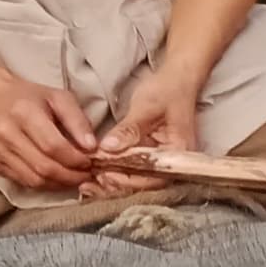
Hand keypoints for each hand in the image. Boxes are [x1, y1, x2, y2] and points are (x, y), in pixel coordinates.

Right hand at [0, 69, 99, 190]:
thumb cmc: (27, 96)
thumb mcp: (58, 98)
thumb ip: (78, 121)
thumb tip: (92, 147)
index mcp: (23, 113)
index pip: (53, 147)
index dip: (76, 159)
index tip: (90, 162)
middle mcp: (6, 134)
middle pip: (44, 167)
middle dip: (71, 176)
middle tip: (86, 175)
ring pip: (34, 180)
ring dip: (59, 184)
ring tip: (74, 178)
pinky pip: (22, 181)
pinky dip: (43, 184)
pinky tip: (55, 177)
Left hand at [81, 74, 201, 198]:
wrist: (176, 80)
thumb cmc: (167, 91)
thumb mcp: (146, 108)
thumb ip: (129, 130)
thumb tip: (109, 149)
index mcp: (179, 152)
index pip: (155, 177)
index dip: (129, 181)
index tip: (105, 175)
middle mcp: (171, 161)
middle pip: (144, 184)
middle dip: (115, 186)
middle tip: (88, 185)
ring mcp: (159, 159)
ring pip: (135, 180)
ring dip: (111, 183)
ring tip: (86, 185)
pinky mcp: (147, 155)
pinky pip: (131, 170)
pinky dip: (113, 173)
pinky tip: (94, 175)